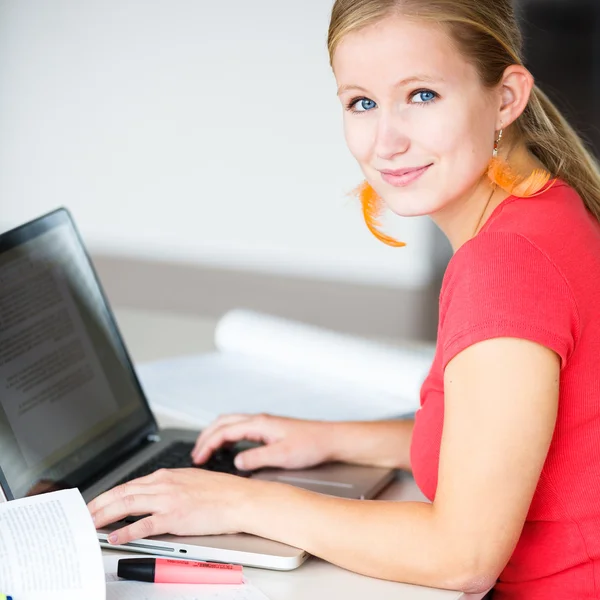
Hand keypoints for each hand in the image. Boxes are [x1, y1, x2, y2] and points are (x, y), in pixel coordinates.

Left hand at [88, 468, 254, 544]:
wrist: (239, 499)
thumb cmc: (221, 492)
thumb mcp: (191, 480)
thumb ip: (170, 486)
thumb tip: (154, 495)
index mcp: (167, 475)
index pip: (130, 484)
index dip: (110, 494)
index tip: (97, 502)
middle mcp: (164, 484)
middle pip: (123, 492)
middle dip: (99, 504)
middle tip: (84, 514)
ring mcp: (168, 500)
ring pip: (127, 504)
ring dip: (105, 515)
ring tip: (90, 523)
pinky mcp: (175, 516)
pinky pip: (144, 524)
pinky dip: (126, 530)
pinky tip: (115, 535)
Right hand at [192, 413, 333, 470]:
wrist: (330, 440)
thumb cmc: (311, 445)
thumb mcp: (282, 456)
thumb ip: (257, 459)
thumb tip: (237, 463)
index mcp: (259, 424)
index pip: (224, 430)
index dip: (208, 444)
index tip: (198, 458)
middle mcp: (259, 420)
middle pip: (223, 423)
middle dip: (206, 437)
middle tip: (196, 454)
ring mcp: (264, 424)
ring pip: (231, 424)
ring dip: (215, 436)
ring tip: (206, 452)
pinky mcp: (269, 430)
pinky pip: (240, 430)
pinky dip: (227, 437)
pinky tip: (228, 450)